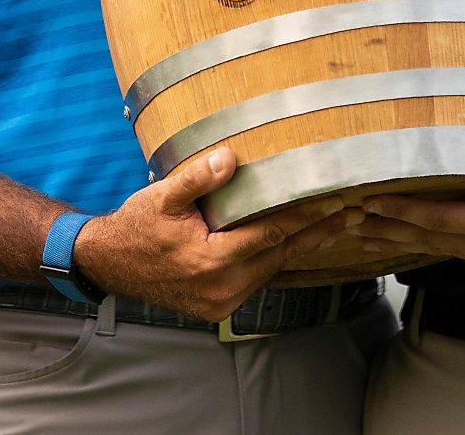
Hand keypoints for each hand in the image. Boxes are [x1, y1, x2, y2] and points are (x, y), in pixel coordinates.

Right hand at [71, 149, 350, 320]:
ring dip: (301, 247)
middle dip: (316, 233)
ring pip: (271, 269)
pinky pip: (256, 278)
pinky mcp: (218, 306)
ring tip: (334, 226)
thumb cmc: (137, 226)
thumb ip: (197, 178)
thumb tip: (230, 158)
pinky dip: (277, 259)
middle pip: (280, 255)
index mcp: (210, 261)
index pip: (270, 234)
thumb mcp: (162, 196)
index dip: (304, 216)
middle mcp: (221, 288)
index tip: (334, 202)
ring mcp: (220, 302)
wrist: (110, 264)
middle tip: (354, 214)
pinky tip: (295, 243)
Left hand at [348, 112, 464, 274]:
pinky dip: (434, 241)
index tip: (370, 203)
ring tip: (370, 233)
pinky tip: (419, 235)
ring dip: (407, 240)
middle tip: (350, 223)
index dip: (403, 212)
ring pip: (445, 249)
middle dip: (391, 231)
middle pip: (434, 240)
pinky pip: (461, 249)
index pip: (441, 221)